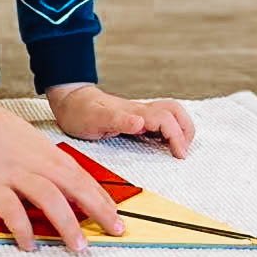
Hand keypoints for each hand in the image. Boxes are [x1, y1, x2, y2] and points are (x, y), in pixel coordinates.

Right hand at [0, 80, 124, 253]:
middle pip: (74, 186)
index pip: (80, 176)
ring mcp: (12, 173)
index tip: (115, 214)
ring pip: (49, 198)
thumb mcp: (25, 139)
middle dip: (99, 210)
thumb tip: (61, 184)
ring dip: (68, 224)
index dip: (101, 196)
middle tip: (115, 231)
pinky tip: (29, 244)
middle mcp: (34, 162)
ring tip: (79, 246)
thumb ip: (43, 161)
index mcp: (44, 151)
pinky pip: (11, 210)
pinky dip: (23, 229)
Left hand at [46, 84, 195, 157]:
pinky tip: (166, 144)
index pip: (166, 119)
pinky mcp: (136, 119)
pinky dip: (170, 131)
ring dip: (181, 129)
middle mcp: (140, 111)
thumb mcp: (95, 119)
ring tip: (179, 148)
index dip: (177, 136)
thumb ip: (118, 120)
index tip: (179, 155)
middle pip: (175, 111)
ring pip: (171, 113)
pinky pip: (161, 121)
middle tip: (183, 152)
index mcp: (134, 112)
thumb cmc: (80, 112)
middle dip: (186, 130)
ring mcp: (139, 114)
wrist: (70, 101)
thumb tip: (140, 122)